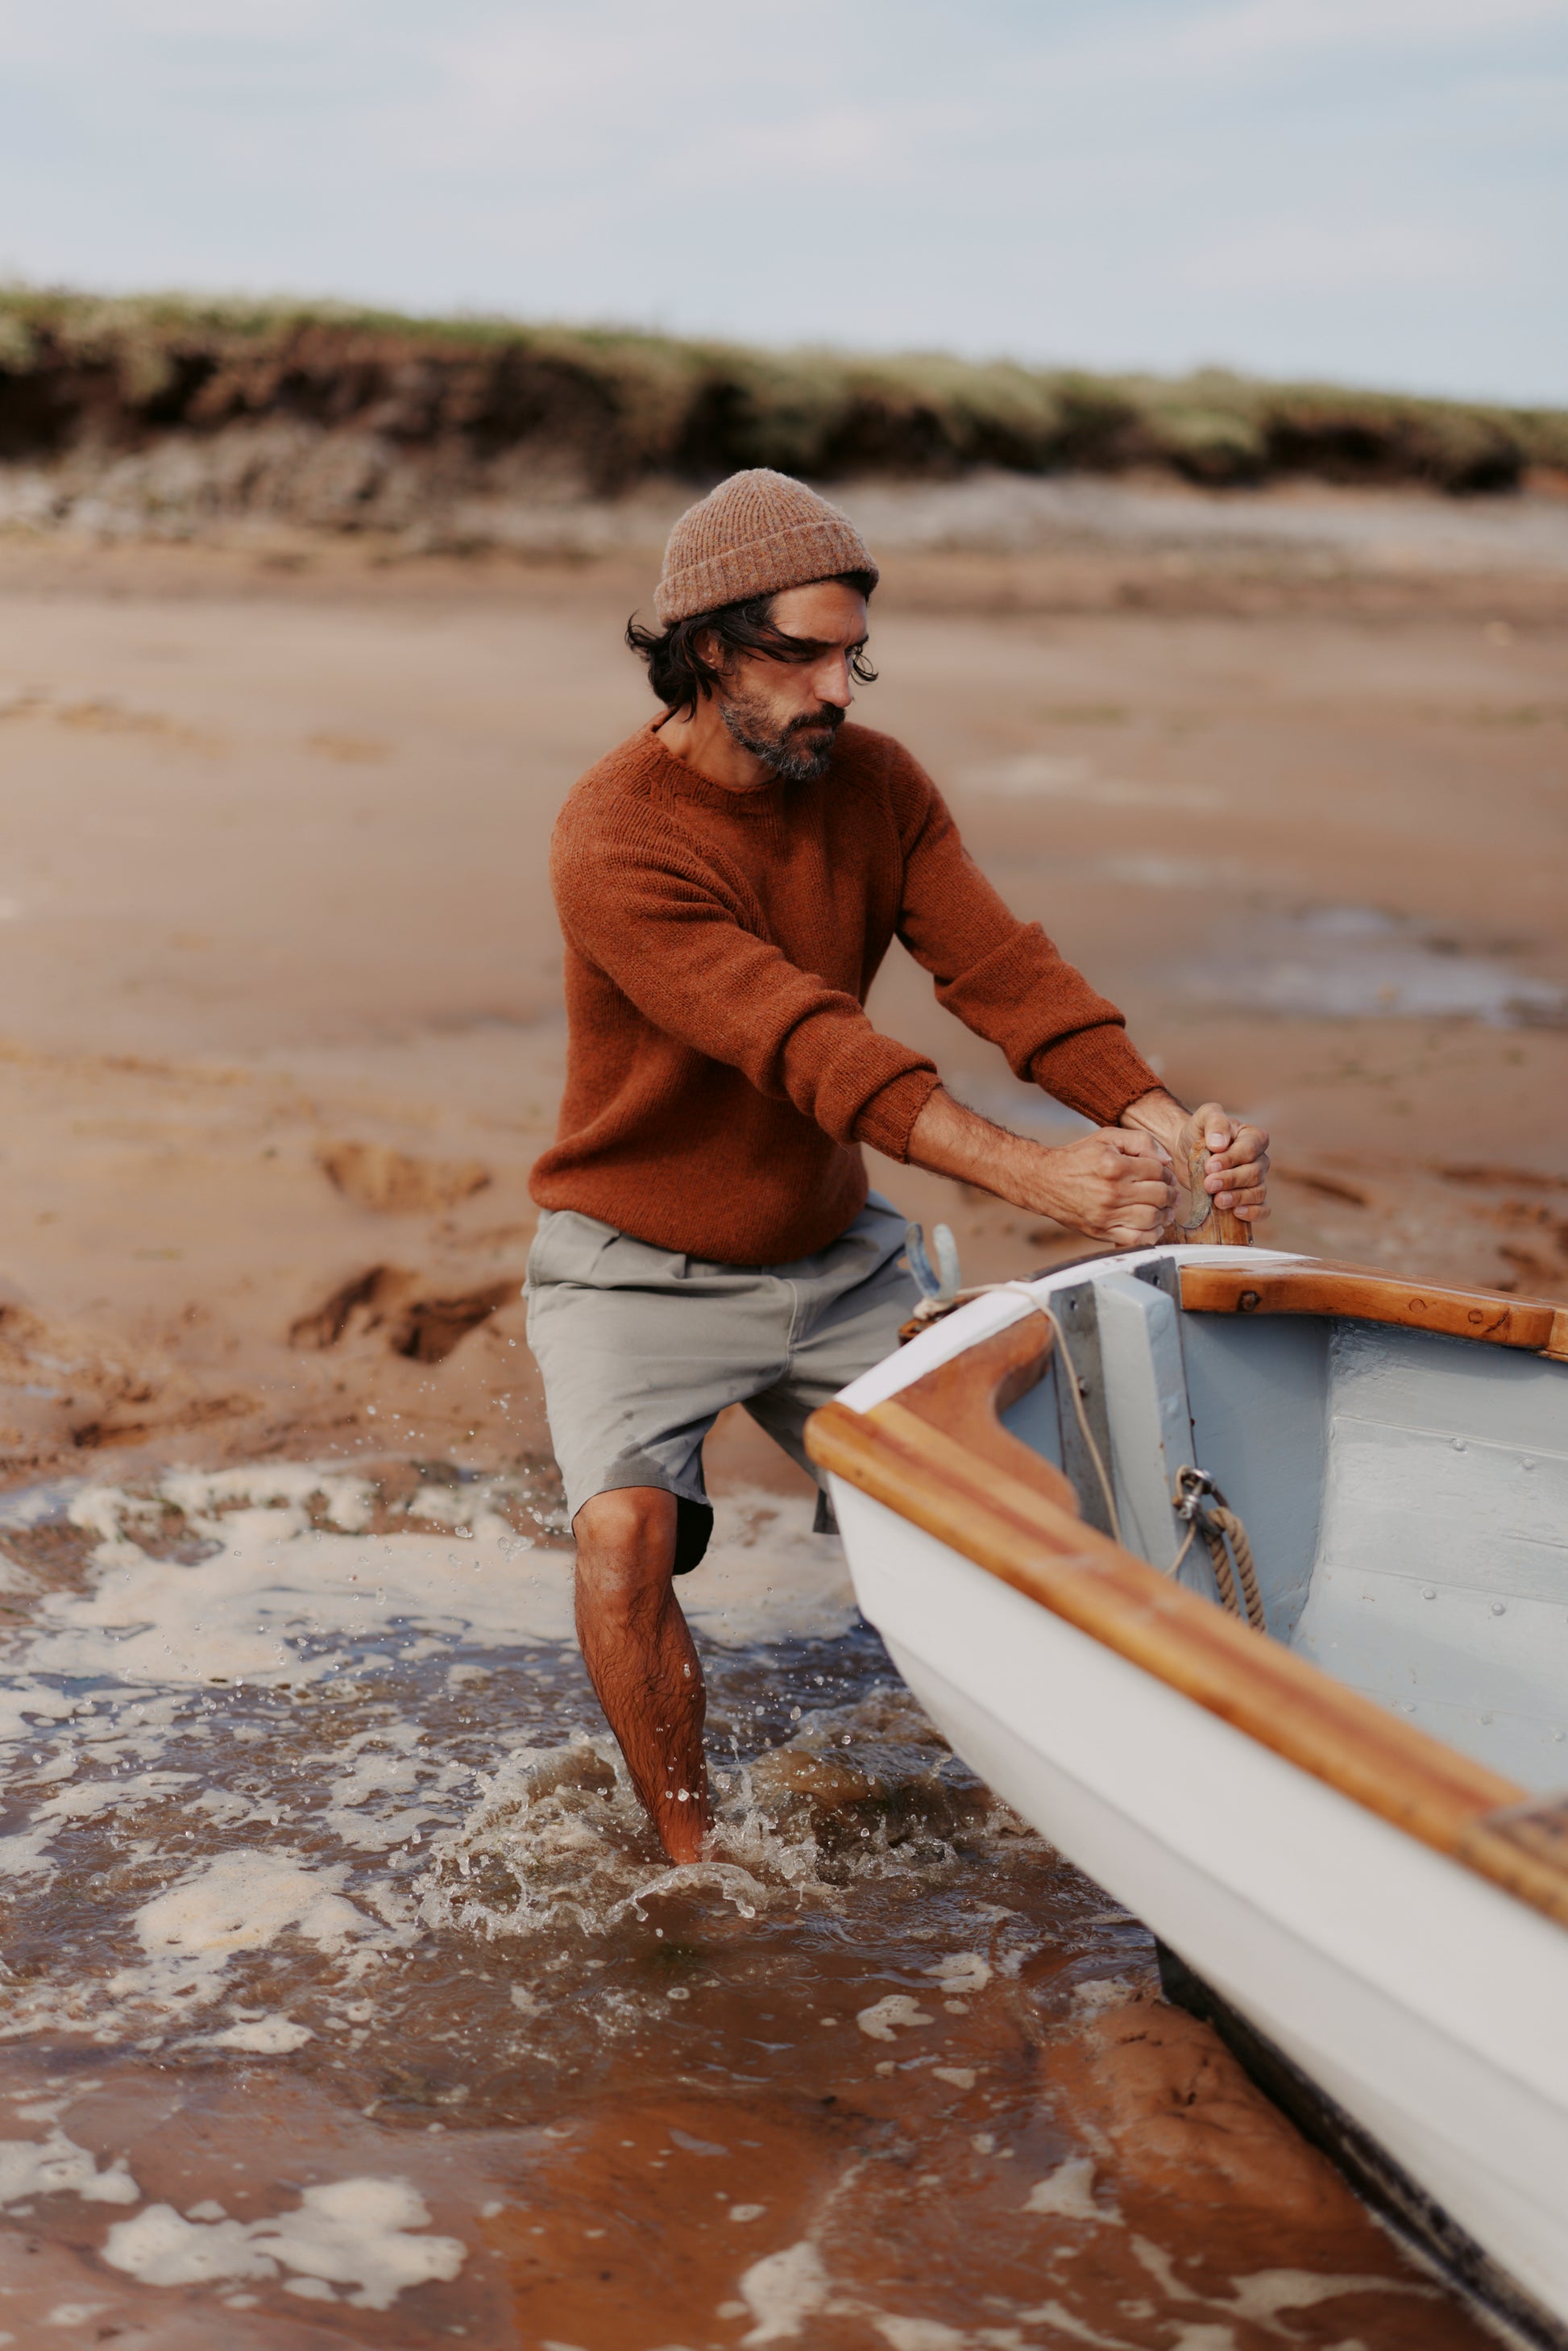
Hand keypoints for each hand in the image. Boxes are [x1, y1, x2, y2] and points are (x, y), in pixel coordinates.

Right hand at [1025, 1126, 1178, 1246]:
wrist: (1045, 1180)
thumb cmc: (1078, 1158)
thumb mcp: (1107, 1137)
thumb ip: (1140, 1141)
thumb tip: (1166, 1160)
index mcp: (1114, 1166)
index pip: (1158, 1171)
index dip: (1167, 1173)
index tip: (1164, 1176)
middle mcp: (1112, 1192)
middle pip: (1160, 1196)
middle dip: (1171, 1194)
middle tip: (1170, 1193)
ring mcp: (1106, 1215)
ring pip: (1152, 1219)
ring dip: (1165, 1214)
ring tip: (1164, 1209)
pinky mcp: (1101, 1231)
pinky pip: (1137, 1240)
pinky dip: (1152, 1234)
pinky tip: (1152, 1225)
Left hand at [1187, 1099, 1270, 1224]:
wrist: (1184, 1150)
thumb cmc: (1197, 1132)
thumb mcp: (1203, 1117)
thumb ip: (1215, 1122)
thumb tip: (1219, 1143)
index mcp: (1253, 1136)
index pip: (1250, 1150)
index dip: (1232, 1159)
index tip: (1210, 1165)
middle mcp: (1259, 1159)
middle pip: (1254, 1173)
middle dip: (1231, 1180)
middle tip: (1208, 1184)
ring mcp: (1256, 1180)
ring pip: (1258, 1192)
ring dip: (1238, 1198)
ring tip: (1218, 1201)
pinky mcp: (1248, 1198)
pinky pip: (1262, 1209)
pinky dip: (1253, 1213)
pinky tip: (1236, 1213)